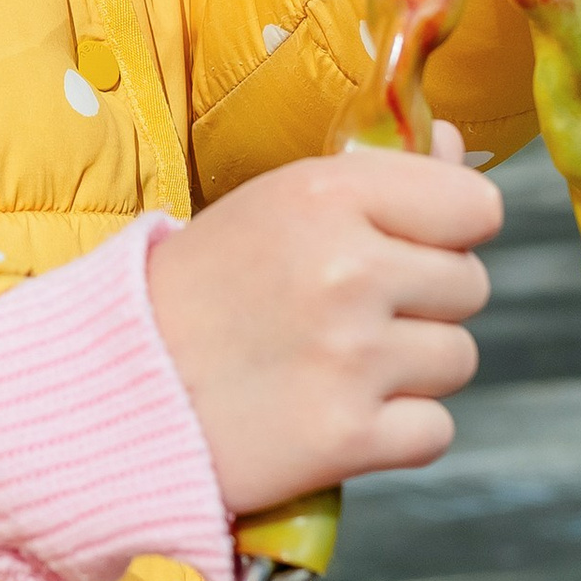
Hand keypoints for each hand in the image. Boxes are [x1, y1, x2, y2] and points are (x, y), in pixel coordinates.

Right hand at [145, 137, 502, 513]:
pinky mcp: (346, 438)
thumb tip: (451, 141)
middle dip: (422, 302)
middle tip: (346, 314)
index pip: (475, 205)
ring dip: (410, 369)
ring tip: (334, 365)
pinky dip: (396, 432)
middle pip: (470, 285)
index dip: (446, 230)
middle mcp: (348, 269)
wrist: (106, 390)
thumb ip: (372, 173)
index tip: (400, 248)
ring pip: (458, 359)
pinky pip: (435, 431)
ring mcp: (351, 358)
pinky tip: (334, 414)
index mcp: (326, 194)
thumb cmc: (192, 290)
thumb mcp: (269, 205)